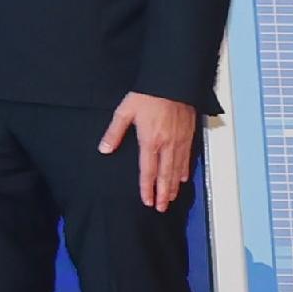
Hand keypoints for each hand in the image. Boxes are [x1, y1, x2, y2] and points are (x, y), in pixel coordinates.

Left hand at [100, 90, 198, 210]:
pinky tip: (183, 179)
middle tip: (161, 208)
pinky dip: (185, 171)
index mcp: (150, 141)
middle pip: (165, 175)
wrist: (173, 83)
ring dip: (174, 186)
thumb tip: (104, 149)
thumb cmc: (147, 96)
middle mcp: (167, 145)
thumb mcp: (124, 112)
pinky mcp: (188, 136)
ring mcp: (180, 141)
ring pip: (178, 169)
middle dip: (163, 193)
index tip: (147, 201)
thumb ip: (114, 132)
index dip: (147, 187)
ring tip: (171, 199)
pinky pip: (187, 158)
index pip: (148, 170)